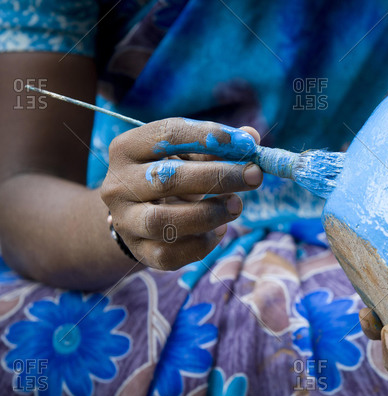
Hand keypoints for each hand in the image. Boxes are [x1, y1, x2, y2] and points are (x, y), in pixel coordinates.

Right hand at [100, 118, 262, 269]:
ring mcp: (125, 221)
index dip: (210, 137)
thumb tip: (251, 136)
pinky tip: (220, 230)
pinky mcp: (139, 251)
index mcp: (127, 148)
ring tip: (237, 205)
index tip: (247, 144)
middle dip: (218, 177)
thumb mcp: (188, 153)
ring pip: (164, 222)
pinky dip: (203, 243)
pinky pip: (171, 254)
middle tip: (254, 176)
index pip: (167, 134)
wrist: (138, 213)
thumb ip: (216, 145)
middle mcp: (118, 184)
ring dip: (209, 214)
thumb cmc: (170, 173)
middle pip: (167, 179)